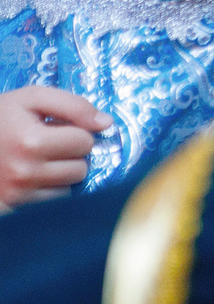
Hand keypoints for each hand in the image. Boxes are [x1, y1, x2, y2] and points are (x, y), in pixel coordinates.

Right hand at [0, 85, 105, 207]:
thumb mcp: (31, 98)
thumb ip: (73, 105)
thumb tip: (106, 123)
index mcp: (31, 141)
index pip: (84, 141)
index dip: (76, 131)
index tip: (56, 128)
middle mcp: (26, 171)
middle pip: (81, 166)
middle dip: (72, 153)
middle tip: (49, 144)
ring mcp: (19, 193)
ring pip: (70, 186)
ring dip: (64, 171)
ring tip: (41, 158)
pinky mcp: (16, 206)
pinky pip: (54, 200)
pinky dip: (51, 187)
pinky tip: (34, 174)